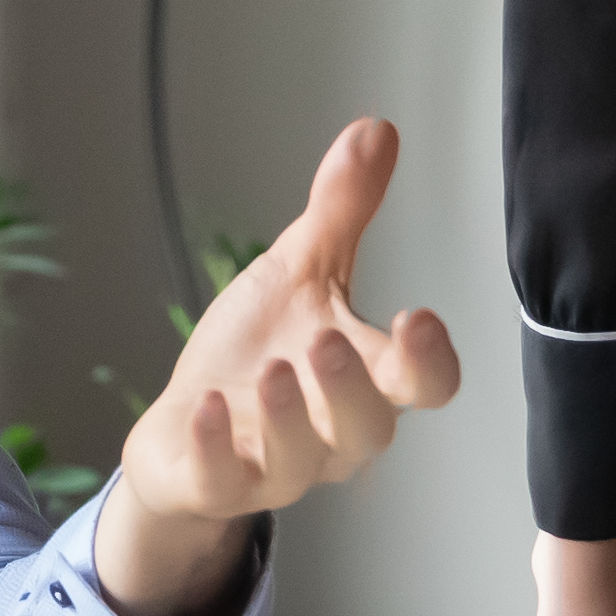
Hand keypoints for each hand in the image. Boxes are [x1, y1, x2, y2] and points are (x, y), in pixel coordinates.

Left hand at [98, 120, 465, 615]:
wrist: (186, 431)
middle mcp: (332, 432)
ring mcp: (276, 465)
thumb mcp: (298, 272)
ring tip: (271, 369)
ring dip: (289, 418)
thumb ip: (342, 210)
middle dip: (352, 389)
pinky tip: (206, 407)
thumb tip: (377, 130)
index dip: (429, 360)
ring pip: (302, 462)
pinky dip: (216, 448)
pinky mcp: (217, 485)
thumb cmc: (257, 351)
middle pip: (369, 430)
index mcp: (365, 378)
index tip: (420, 318)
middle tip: (327, 339)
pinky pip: (224, 483)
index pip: (422, 382)